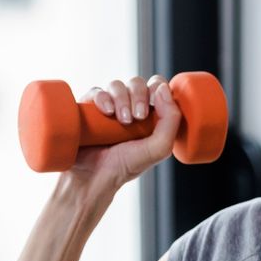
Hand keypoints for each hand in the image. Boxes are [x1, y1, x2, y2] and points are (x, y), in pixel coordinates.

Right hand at [64, 75, 181, 189]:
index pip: (157, 87)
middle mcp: (129, 108)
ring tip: (121, 120)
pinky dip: (103, 98)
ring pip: (117, 85)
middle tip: (137, 117)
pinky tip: (106, 112)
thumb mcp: (158, 149)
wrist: (93, 178)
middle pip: (138, 83)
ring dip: (122, 98)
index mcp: (149, 116)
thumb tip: (163, 88)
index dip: (157, 88)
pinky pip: (97, 91)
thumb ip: (171, 120)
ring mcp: (108, 107)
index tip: (154, 105)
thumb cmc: (126, 167)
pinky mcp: (89, 108)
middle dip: (140, 95)